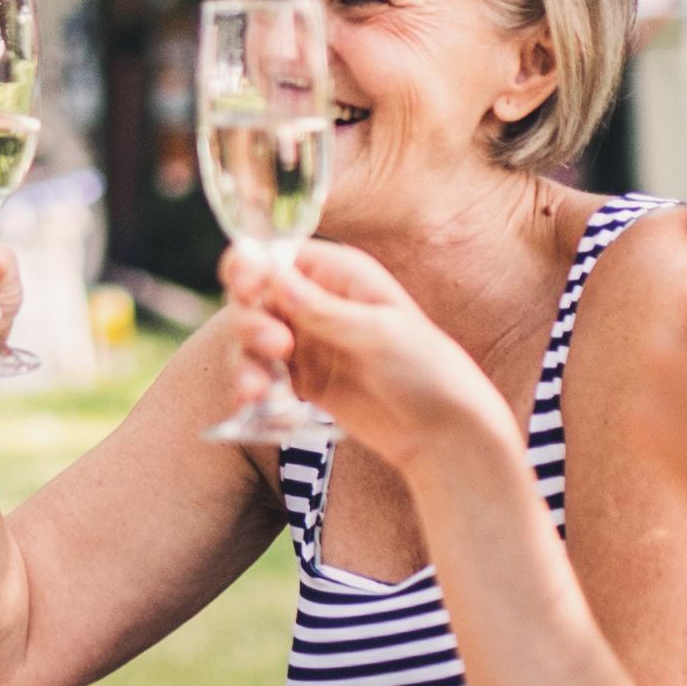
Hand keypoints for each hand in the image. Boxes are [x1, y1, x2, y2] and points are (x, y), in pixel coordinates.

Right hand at [226, 240, 516, 470]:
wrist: (442, 430)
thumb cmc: (424, 368)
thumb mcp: (377, 333)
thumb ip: (323, 309)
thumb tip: (273, 277)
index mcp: (339, 274)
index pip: (279, 256)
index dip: (251, 267)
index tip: (246, 289)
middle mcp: (316, 301)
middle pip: (255, 296)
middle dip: (250, 320)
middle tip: (275, 347)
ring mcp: (306, 341)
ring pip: (250, 338)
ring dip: (244, 359)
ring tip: (254, 390)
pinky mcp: (301, 379)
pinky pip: (260, 374)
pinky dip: (248, 385)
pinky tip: (247, 402)